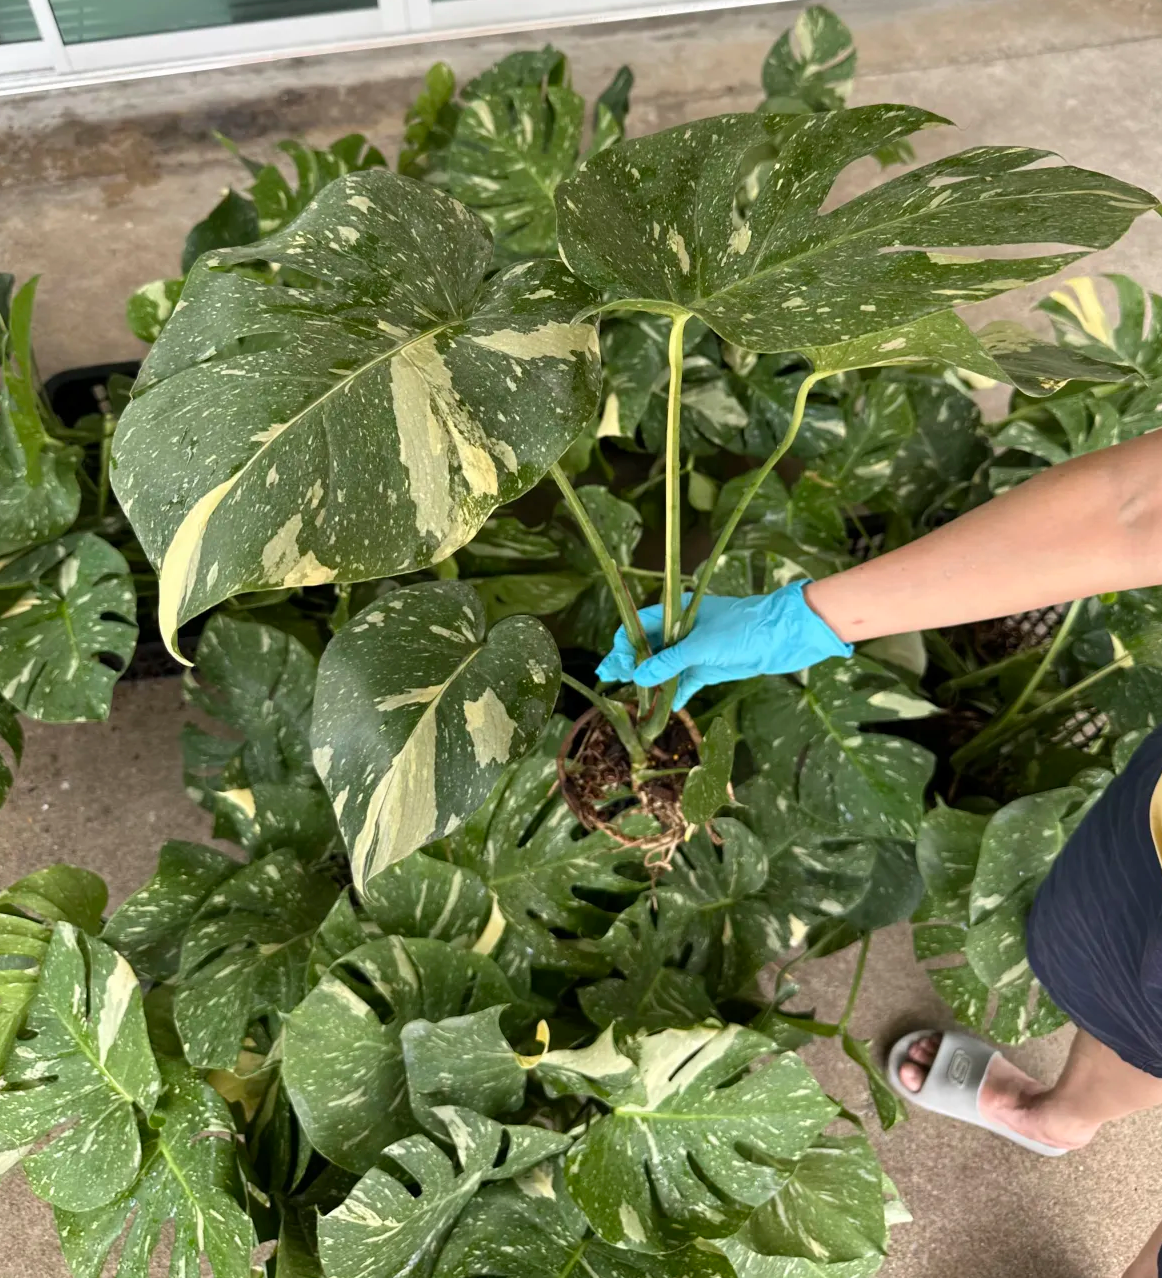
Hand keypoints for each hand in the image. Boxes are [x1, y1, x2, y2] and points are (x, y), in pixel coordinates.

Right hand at [595, 580, 852, 709]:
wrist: (784, 637)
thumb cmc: (742, 629)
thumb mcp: (701, 645)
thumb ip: (669, 662)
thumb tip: (638, 676)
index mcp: (678, 613)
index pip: (640, 625)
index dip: (625, 643)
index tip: (617, 662)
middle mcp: (682, 631)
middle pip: (648, 647)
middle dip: (630, 662)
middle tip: (608, 677)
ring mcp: (696, 650)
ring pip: (665, 666)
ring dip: (650, 681)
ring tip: (632, 698)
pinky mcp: (709, 668)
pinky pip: (685, 682)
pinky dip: (675, 693)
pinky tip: (663, 708)